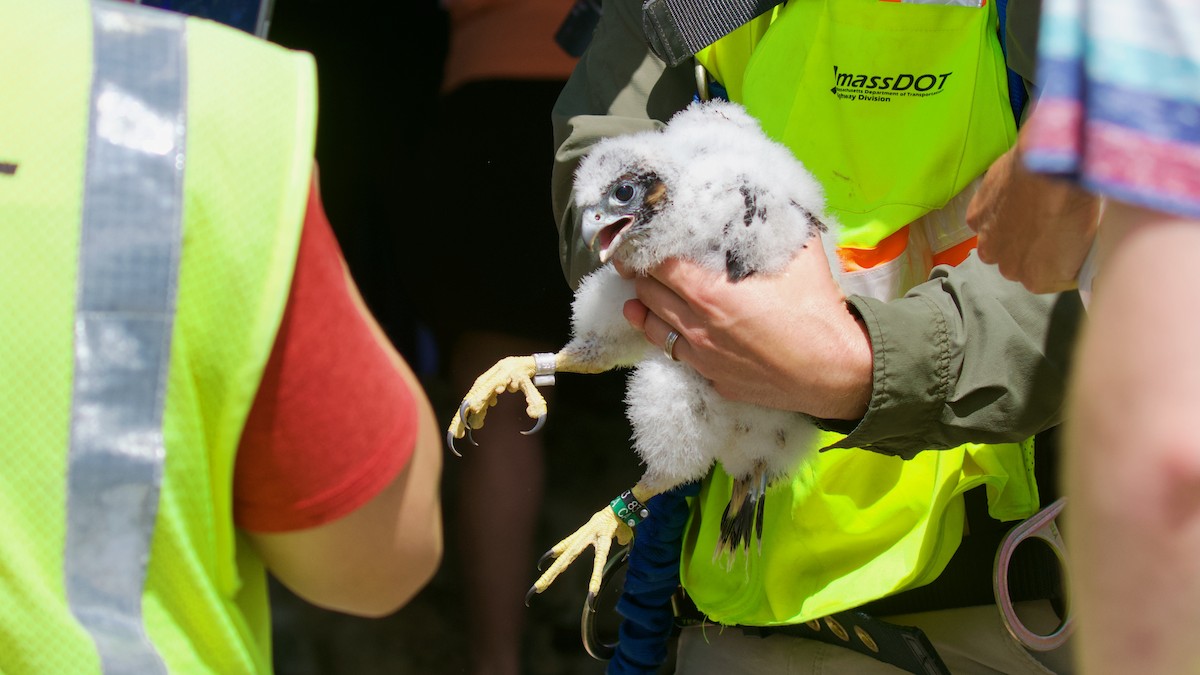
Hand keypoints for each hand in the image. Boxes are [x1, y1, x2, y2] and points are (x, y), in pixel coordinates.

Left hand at [620, 241, 871, 419]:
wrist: (835, 371)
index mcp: (710, 292)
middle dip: (640, 273)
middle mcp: (697, 326)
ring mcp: (702, 357)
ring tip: (641, 293)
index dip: (645, 246)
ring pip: (652, 327)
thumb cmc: (817, 310)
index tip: (641, 237)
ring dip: (644, 306)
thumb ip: (772, 223)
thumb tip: (763, 194)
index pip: (658, 263)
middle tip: (639, 260)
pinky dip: (666, 337)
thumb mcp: (798, 253)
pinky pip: (675, 355)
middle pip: (647, 292)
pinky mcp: (712, 379)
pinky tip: (667, 327)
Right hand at [967, 140, 1101, 293]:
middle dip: (1029, 248)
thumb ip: (1074, 259)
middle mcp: (1008, 269)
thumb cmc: (1078, 204)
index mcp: (1038, 281)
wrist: (1053, 169)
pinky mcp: (976, 219)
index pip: (1048, 278)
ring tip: (1028, 207)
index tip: (1065, 242)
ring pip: (998, 243)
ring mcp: (988, 245)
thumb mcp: (1088, 241)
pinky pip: (984, 221)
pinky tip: (1012, 195)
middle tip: (1046, 222)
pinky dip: (995, 211)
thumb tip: (1073, 257)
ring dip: (1008, 231)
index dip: (1057, 259)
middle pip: (1018, 264)